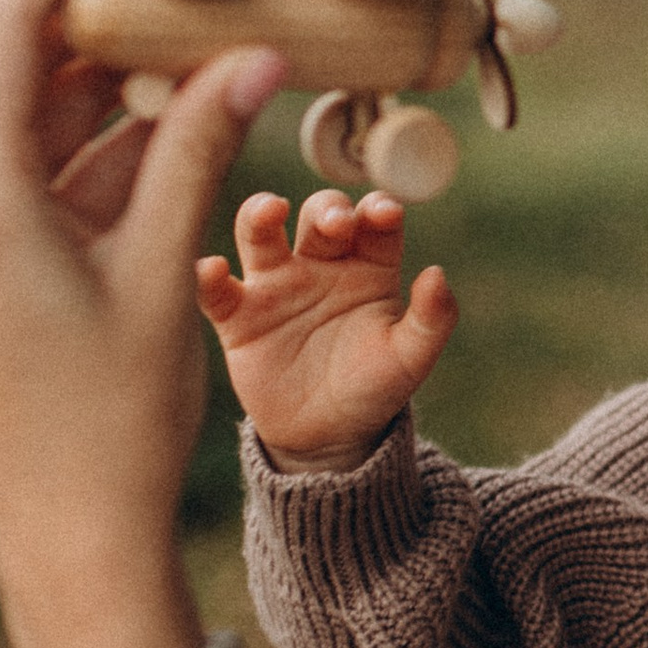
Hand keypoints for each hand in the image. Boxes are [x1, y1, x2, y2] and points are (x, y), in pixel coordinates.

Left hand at [0, 0, 283, 647]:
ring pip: (43, 123)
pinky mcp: (8, 270)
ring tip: (205, 48)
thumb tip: (252, 59)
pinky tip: (183, 121)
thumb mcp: (159, 274)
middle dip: (107, 19)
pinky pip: (54, 179)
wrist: (67, 542)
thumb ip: (196, 153)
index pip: (9, 34)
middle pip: (24, 71)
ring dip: (117, 84)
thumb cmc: (107, 421)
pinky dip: (114, 148)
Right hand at [198, 189, 457, 472]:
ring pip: (261, 233)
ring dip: (260, 215)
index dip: (379, 211)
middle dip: (327, 210)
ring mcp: (277, 286)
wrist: (327, 436)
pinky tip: (213, 270)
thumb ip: (432, 319)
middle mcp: (321, 265)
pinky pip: (218, 290)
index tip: (384, 214)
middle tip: (335, 224)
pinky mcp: (239, 317)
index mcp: (369, 267)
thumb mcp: (410, 359)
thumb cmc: (373, 388)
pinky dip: (209, 276)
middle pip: (319, 216)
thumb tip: (438, 274)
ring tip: (270, 210)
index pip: (375, 224)